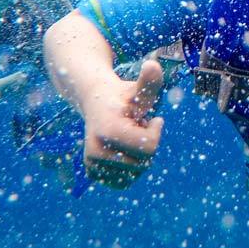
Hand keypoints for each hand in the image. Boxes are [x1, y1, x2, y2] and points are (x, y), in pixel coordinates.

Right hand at [81, 60, 164, 188]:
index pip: (149, 147)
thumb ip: (149, 82)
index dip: (155, 131)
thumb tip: (153, 65)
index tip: (150, 118)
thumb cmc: (122, 95)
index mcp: (108, 131)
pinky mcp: (93, 174)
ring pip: (135, 173)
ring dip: (138, 156)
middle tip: (135, 127)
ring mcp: (92, 165)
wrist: (94, 102)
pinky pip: (124, 182)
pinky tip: (123, 150)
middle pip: (143, 162)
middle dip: (146, 144)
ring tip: (127, 137)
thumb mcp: (137, 88)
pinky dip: (130, 168)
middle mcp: (95, 151)